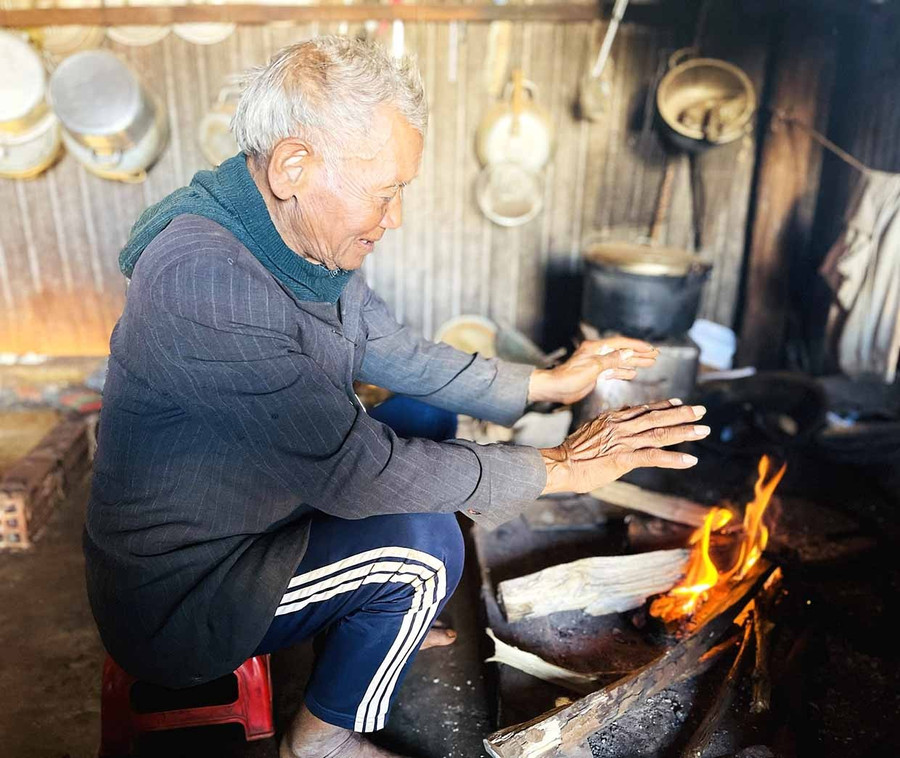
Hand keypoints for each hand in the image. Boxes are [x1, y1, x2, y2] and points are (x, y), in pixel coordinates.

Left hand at [528, 337, 658, 405]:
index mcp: (596, 348)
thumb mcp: (594, 367)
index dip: (636, 346)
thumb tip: (628, 352)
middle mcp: (597, 354)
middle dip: (639, 354)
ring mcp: (596, 364)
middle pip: (622, 351)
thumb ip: (612, 360)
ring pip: (619, 361)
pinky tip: (633, 373)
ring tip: (649, 363)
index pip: (621, 344)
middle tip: (655, 355)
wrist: (555, 388)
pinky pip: (612, 371)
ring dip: (634, 362)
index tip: (650, 349)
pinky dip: (623, 372)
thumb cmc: (570, 377)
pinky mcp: (595, 374)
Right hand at [540, 399, 708, 494]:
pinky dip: (674, 458)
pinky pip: (654, 457)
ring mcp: (624, 442)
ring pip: (660, 433)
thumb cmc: (572, 451)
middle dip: (682, 413)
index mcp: (613, 418)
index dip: (663, 405)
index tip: (679, 402)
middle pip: (657, 417)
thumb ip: (607, 423)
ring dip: (684, 431)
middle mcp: (621, 426)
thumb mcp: (590, 430)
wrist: (560, 464)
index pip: (643, 409)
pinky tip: (690, 460)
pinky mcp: (624, 459)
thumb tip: (618, 415)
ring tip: (703, 430)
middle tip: (702, 411)